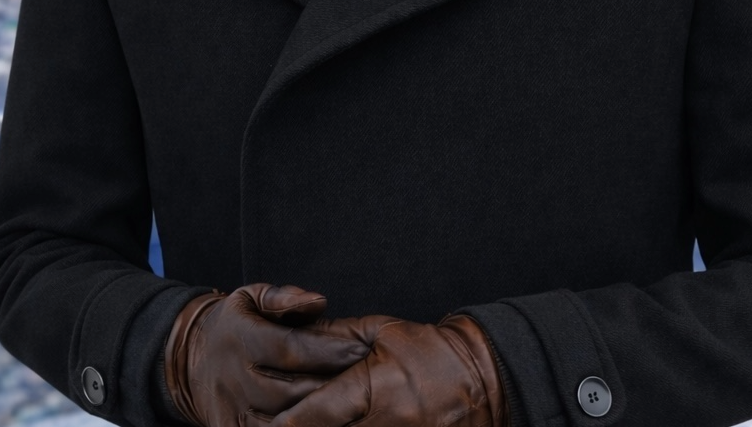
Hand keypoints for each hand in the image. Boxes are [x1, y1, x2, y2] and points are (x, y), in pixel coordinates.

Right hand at [163, 283, 376, 426]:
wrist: (187, 360)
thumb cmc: (234, 326)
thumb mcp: (250, 298)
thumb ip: (283, 298)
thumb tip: (319, 301)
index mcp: (241, 338)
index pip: (293, 348)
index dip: (331, 350)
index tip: (364, 349)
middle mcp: (235, 377)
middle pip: (294, 390)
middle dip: (336, 386)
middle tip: (373, 381)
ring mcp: (233, 410)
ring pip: (287, 422)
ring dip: (324, 417)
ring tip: (358, 408)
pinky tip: (332, 423)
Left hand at [251, 312, 509, 426]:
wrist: (488, 379)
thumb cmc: (431, 352)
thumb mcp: (380, 333)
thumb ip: (333, 340)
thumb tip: (292, 342)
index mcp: (374, 389)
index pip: (314, 414)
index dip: (284, 423)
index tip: (262, 423)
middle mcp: (385, 424)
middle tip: (264, 426)